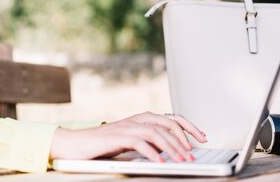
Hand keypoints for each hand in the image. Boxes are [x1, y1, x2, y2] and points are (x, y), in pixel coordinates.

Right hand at [49, 111, 207, 162]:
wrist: (76, 143)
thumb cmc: (103, 144)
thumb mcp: (130, 141)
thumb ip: (148, 141)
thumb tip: (170, 150)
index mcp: (141, 118)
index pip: (171, 117)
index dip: (189, 126)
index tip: (202, 137)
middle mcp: (136, 119)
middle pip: (167, 122)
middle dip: (184, 137)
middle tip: (193, 153)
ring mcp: (127, 126)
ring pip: (156, 132)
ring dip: (172, 147)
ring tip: (182, 161)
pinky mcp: (117, 136)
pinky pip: (140, 142)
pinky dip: (153, 153)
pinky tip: (160, 163)